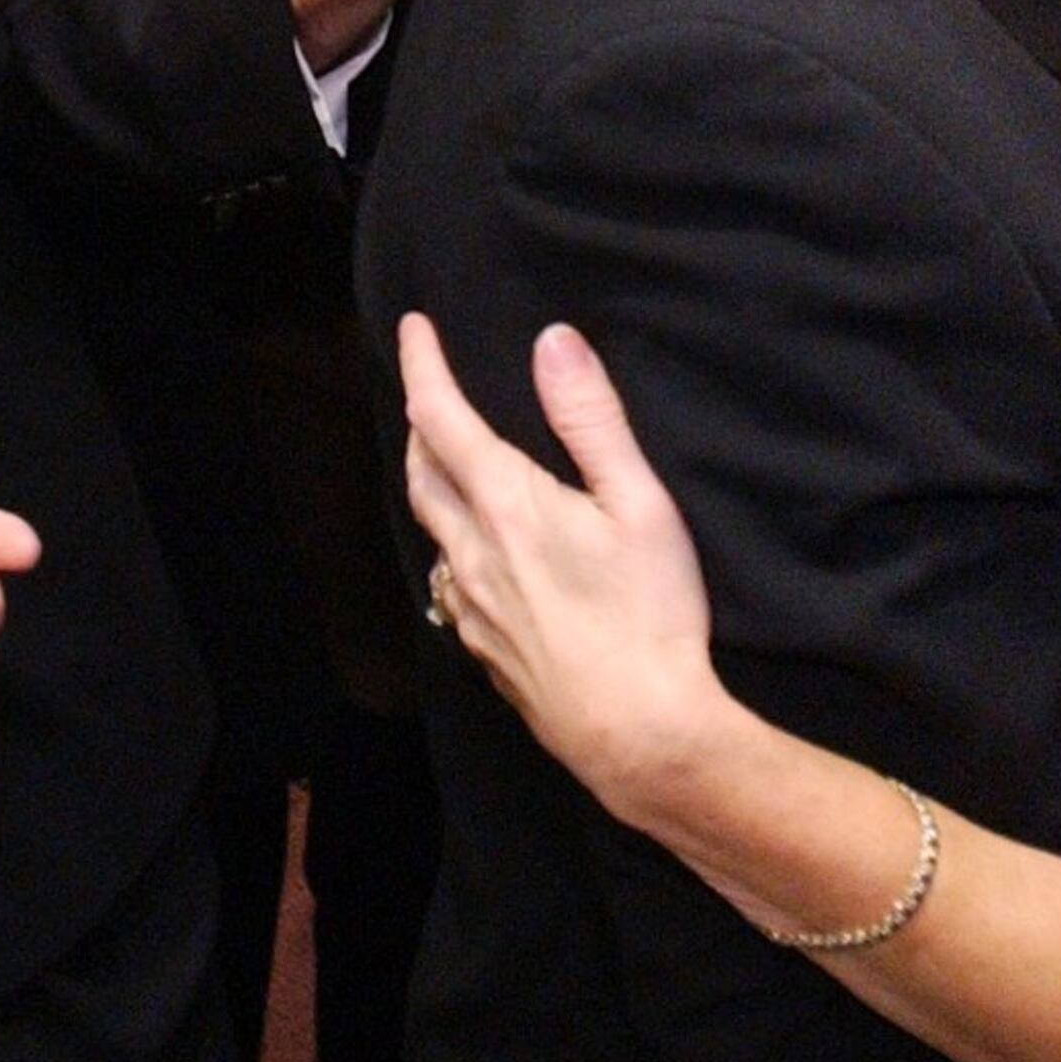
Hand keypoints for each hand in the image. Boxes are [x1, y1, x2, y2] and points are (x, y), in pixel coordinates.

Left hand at [398, 312, 730, 825]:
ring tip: (449, 461)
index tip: (412, 329)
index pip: (439, 415)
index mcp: (505, 504)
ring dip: (431, 481)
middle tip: (431, 389)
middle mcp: (470, 550)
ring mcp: (470, 605)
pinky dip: (450, 541)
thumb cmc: (648, 617)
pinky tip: (475, 550)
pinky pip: (447, 578)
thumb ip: (591, 419)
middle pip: (420, 469)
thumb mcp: (639, 504)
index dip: (420, 365)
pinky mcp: (482, 647)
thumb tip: (552, 342)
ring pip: (430, 526)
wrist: (636, 733)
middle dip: (419, 419)